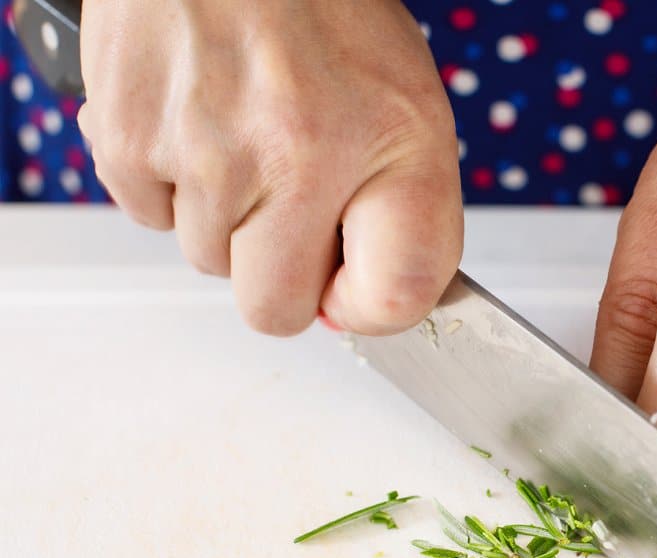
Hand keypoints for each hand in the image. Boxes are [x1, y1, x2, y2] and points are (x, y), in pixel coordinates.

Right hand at [77, 1, 461, 334]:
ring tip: (246, 136)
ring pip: (209, 262)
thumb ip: (404, 216)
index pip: (395, 298)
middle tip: (291, 203)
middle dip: (283, 273)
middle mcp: (298, 158)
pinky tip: (200, 122)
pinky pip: (151, 217)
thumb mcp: (409, 109)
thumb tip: (353, 305)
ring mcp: (206, 153)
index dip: (369, 306)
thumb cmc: (325, 16)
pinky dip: (172, 184)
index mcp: (392, 147)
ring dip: (228, 220)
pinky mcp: (128, 140)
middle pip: (275, 310)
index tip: (354, 283)